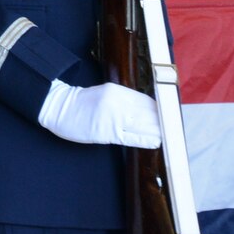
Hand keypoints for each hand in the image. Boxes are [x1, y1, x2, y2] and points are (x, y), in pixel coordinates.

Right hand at [38, 80, 160, 148]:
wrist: (58, 107)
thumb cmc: (82, 103)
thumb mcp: (106, 95)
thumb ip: (126, 101)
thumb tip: (151, 113)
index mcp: (118, 91)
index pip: (150, 102)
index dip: (164, 111)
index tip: (171, 119)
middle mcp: (118, 103)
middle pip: (152, 114)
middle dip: (165, 123)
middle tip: (175, 131)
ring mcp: (113, 118)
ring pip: (147, 126)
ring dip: (160, 133)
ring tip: (168, 138)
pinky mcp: (108, 132)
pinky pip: (134, 138)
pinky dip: (148, 140)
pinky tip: (155, 141)